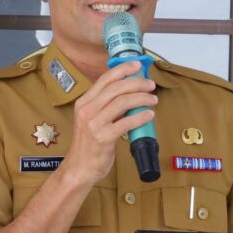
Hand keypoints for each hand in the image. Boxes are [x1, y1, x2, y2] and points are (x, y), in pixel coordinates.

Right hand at [61, 61, 157, 187]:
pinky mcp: (103, 138)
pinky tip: (149, 115)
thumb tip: (130, 92)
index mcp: (84, 102)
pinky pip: (126, 122)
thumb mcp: (92, 119)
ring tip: (153, 100)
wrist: (80, 167)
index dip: (123, 69)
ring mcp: (94, 124)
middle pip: (116, 88)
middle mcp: (87, 110)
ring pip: (122, 102)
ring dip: (142, 98)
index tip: (137, 65)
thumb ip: (106, 105)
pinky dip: (141, 116)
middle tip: (150, 85)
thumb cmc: (89, 143)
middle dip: (137, 83)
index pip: (105, 79)